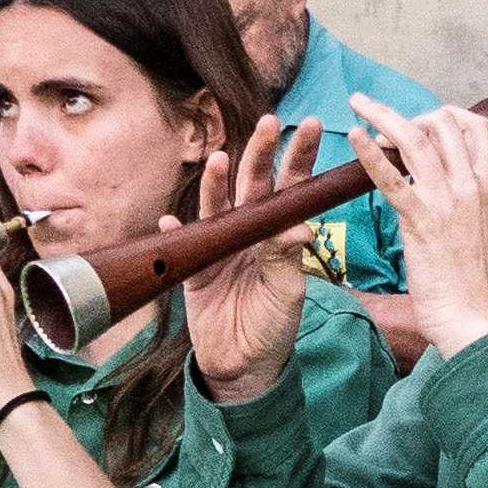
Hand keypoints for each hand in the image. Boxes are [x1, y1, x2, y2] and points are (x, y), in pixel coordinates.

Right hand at [187, 114, 325, 400]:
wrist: (245, 365)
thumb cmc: (273, 325)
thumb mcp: (288, 292)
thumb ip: (287, 257)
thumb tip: (298, 225)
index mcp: (278, 233)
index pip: (291, 188)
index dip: (299, 158)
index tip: (315, 126)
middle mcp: (249, 232)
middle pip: (252, 185)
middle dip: (260, 153)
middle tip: (271, 122)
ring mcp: (220, 247)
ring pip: (215, 206)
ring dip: (214, 184)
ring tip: (217, 161)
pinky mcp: (195, 269)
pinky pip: (183, 246)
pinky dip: (176, 234)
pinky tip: (172, 221)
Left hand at [349, 93, 487, 357]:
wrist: (469, 317)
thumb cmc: (469, 283)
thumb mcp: (476, 230)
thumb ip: (462, 201)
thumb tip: (440, 185)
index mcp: (486, 187)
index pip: (475, 127)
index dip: (445, 114)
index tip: (421, 120)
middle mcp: (469, 186)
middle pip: (442, 122)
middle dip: (408, 113)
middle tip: (381, 121)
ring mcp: (446, 201)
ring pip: (414, 139)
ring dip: (382, 115)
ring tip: (358, 104)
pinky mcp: (420, 220)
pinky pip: (392, 177)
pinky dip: (370, 152)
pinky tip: (355, 137)